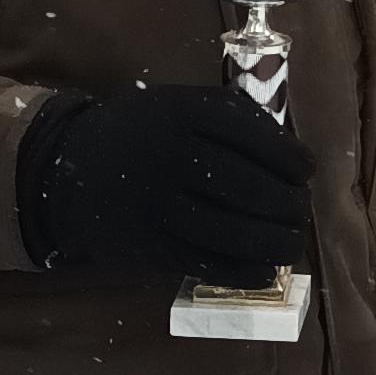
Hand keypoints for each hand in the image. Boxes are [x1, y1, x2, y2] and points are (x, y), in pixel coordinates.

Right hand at [17, 85, 314, 279]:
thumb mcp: (179, 103)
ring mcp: (157, 206)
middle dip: (289, 204)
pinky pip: (208, 265)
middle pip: (249, 187)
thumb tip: (292, 153)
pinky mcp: (149, 246)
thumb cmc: (141, 132)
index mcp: (184, 114)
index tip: (307, 171)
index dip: (290, 158)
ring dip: (275, 241)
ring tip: (292, 241)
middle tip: (302, 210)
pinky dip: (246, 271)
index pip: (254, 137)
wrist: (69, 169)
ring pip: (232, 231)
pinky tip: (266, 268)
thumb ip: (232, 117)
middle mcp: (171, 157)